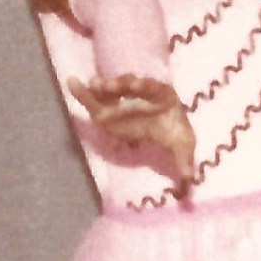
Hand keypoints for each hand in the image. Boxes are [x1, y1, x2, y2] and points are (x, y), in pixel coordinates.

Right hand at [68, 74, 197, 186]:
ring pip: (111, 89)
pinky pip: (94, 100)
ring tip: (92, 85)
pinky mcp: (108, 107)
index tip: (137, 85)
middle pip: (129, 84)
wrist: (162, 129)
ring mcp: (123, 97)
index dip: (145, 85)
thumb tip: (189, 176)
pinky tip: (72, 83)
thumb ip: (184, 158)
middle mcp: (140, 91)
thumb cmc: (173, 131)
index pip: (154, 87)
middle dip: (120, 84)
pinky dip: (83, 93)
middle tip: (110, 86)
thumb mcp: (181, 144)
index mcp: (162, 94)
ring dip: (102, 86)